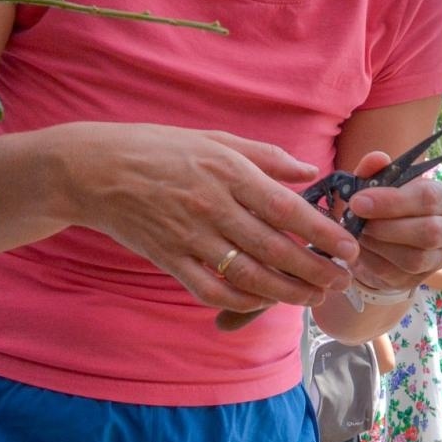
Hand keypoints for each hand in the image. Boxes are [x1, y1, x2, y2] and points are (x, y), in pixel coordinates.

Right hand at [54, 122, 357, 311]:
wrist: (92, 169)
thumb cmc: (159, 150)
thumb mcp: (216, 140)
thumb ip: (267, 157)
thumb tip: (310, 173)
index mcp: (230, 174)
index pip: (287, 210)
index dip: (323, 234)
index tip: (349, 249)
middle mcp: (213, 207)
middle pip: (275, 249)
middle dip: (315, 270)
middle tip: (342, 282)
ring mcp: (190, 237)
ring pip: (249, 275)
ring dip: (287, 292)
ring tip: (313, 297)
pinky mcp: (169, 259)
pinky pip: (211, 289)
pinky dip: (240, 301)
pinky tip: (262, 302)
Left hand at [341, 150, 441, 295]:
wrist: (379, 239)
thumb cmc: (381, 206)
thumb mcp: (374, 184)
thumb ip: (373, 170)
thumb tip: (378, 158)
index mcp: (441, 197)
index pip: (427, 198)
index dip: (392, 201)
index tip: (358, 201)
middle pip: (430, 232)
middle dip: (387, 226)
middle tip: (358, 220)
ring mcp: (436, 257)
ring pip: (415, 258)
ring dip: (380, 245)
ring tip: (359, 234)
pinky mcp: (419, 278)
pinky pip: (397, 275)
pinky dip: (372, 261)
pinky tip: (360, 248)